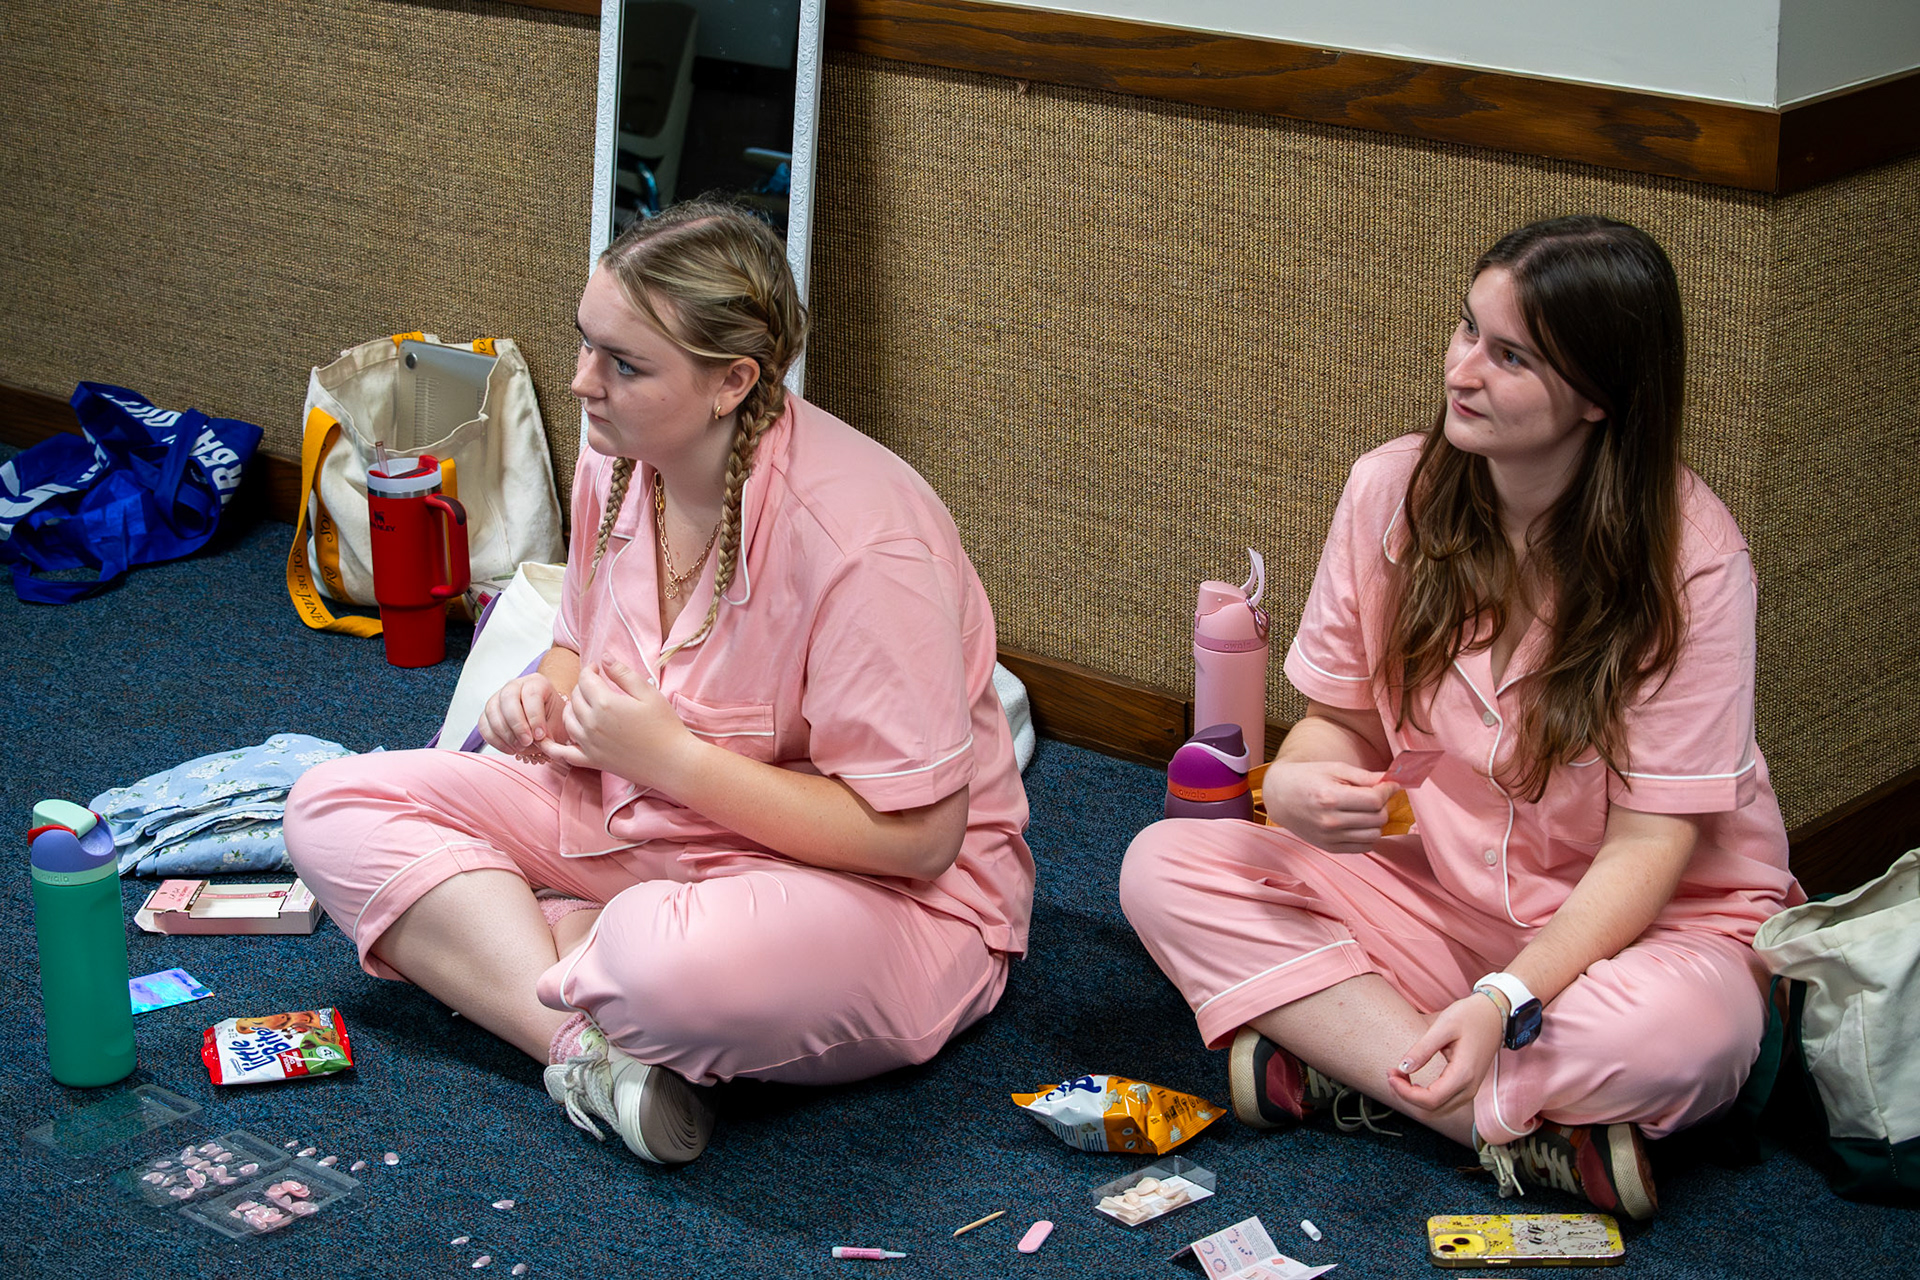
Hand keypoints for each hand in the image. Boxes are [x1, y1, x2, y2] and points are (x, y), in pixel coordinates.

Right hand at [479, 673, 569, 761]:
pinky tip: (510, 749)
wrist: (547, 725)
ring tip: (520, 748)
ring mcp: (498, 697)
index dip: (535, 717)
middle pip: (508, 698)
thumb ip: (549, 730)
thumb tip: (536, 740)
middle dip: (517, 724)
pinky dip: (495, 740)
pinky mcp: (488, 712)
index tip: (540, 735)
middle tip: (527, 742)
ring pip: (492, 710)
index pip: (531, 694)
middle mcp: (515, 685)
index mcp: (537, 682)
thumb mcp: (559, 724)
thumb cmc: (554, 721)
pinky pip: (484, 724)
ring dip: (505, 733)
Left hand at [543, 659, 696, 789]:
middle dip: (582, 688)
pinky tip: (544, 740)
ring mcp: (589, 744)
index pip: (585, 680)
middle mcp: (591, 723)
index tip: (598, 668)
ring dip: (571, 709)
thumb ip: (623, 674)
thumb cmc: (665, 726)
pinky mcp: (591, 761)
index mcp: (605, 703)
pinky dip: (551, 746)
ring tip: (583, 705)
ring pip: (567, 720)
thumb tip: (604, 658)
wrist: (672, 762)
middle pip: (575, 698)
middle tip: (595, 685)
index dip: (590, 670)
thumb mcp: (648, 693)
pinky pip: (563, 754)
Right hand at [1261, 760, 1396, 853]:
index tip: (1390, 784)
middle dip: (1383, 804)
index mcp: (1330, 797)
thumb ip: (1363, 776)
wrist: (1279, 796)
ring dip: (1376, 821)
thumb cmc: (1306, 777)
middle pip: (1378, 818)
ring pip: (1374, 835)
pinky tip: (1359, 822)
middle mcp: (1330, 821)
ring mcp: (1329, 837)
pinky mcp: (1330, 847)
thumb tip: (1390, 780)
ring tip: (1366, 809)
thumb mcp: (1333, 768)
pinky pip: (1364, 847)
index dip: (1388, 790)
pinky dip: (1368, 835)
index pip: (1374, 800)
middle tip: (1375, 794)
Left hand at [1388, 991, 1505, 1117]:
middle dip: (1406, 1096)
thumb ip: (1423, 1049)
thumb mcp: (1443, 1027)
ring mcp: (1470, 1090)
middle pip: (1432, 1109)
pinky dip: (1424, 1096)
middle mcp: (1469, 1088)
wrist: (1495, 1015)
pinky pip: (1443, 1102)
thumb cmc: (1471, 1016)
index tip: (1391, 1075)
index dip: (1406, 1093)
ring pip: (1437, 1109)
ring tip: (1399, 1075)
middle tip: (1392, 1073)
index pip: (1430, 1100)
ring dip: (1414, 1097)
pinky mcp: (1467, 1086)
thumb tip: (1402, 1067)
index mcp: (1464, 1074)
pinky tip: (1413, 1079)